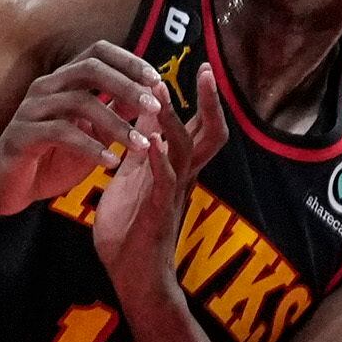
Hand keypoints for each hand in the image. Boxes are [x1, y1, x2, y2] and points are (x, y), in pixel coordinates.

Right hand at [0, 42, 180, 221]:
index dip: (128, 60)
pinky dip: (91, 146)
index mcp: (62, 81)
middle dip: (126, 85)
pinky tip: (111, 162)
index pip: (97, 52)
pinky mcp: (21, 135)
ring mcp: (31, 109)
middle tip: (155, 107)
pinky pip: (60, 132)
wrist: (7, 186)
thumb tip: (152, 97)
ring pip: (78, 100)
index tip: (157, 79)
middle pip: (89, 68)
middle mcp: (45, 87)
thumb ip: (116, 114)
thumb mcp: (93, 134)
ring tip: (141, 144)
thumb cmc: (52, 157)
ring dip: (116, 122)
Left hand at [89, 78, 225, 288]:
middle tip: (206, 70)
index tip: (203, 66)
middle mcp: (183, 177)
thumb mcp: (134, 179)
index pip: (200, 127)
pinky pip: (164, 181)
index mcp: (175, 168)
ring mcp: (174, 194)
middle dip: (210, 103)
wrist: (132, 275)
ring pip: (185, 151)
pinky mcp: (160, 212)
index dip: (205, 99)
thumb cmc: (131, 227)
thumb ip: (142, 148)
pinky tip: (150, 140)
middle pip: (210, 134)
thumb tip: (143, 114)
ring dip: (173, 121)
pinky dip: (157, 159)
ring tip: (160, 94)